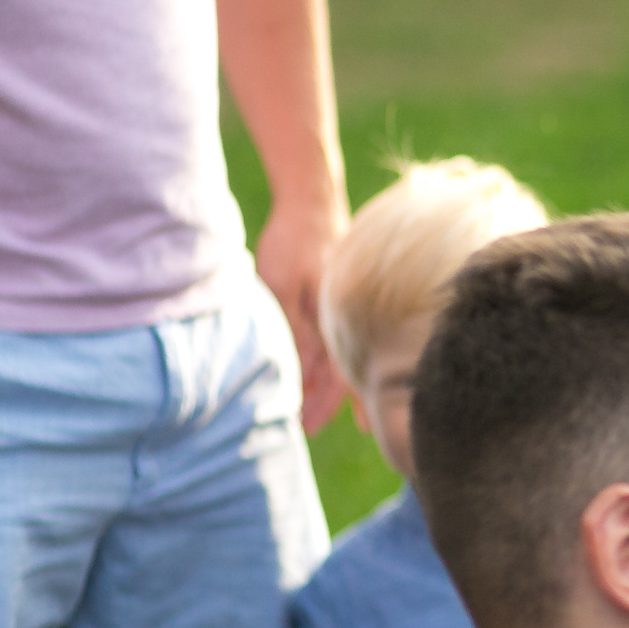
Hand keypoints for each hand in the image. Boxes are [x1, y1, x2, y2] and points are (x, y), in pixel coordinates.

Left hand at [254, 193, 347, 431]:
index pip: (339, 375)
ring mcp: (340, 309)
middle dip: (325, 402)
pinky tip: (314, 370)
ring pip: (336, 356)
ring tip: (303, 407)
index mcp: (338, 321)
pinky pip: (332, 337)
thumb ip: (291, 326)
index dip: (327, 404)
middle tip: (307, 428)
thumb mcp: (283, 284)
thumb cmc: (296, 239)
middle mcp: (345, 320)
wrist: (312, 200)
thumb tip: (297, 368)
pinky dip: (322, 357)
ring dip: (320, 382)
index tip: (312, 427)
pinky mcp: (334, 298)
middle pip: (341, 372)